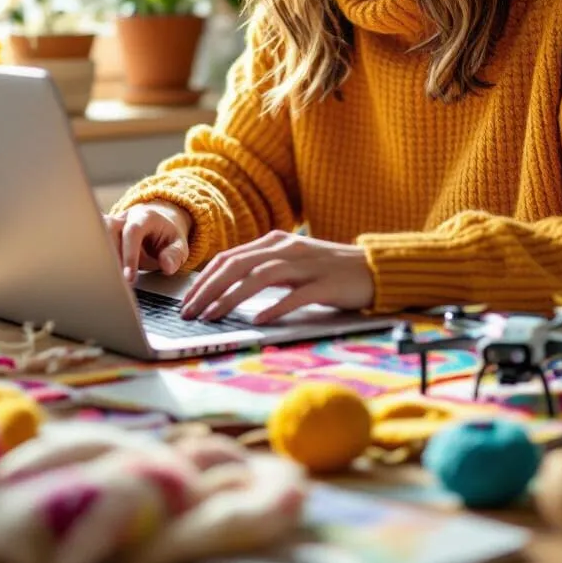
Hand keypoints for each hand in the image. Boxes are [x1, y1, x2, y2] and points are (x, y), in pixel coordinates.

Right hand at [103, 202, 190, 281]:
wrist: (158, 224)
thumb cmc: (167, 236)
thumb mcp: (179, 245)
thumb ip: (175, 255)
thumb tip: (167, 266)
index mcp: (144, 217)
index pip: (132, 232)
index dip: (129, 256)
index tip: (129, 278)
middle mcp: (124, 218)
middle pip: (108, 230)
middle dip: (111, 257)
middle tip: (117, 282)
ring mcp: (111, 225)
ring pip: (96, 237)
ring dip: (102, 259)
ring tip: (110, 280)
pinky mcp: (102, 235)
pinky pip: (94, 244)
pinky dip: (96, 260)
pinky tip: (102, 276)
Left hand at [180, 232, 374, 324]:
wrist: (373, 269)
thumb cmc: (328, 270)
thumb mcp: (291, 263)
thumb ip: (263, 269)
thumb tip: (225, 286)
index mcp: (275, 242)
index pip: (229, 258)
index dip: (204, 279)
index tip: (187, 300)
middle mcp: (287, 249)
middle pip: (238, 265)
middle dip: (209, 289)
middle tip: (190, 312)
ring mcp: (307, 265)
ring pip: (260, 277)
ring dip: (232, 297)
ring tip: (213, 316)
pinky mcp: (326, 284)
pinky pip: (296, 295)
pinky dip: (275, 307)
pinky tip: (259, 320)